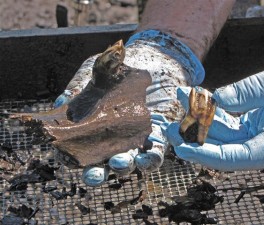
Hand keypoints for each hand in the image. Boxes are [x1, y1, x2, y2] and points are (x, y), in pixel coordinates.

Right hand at [54, 30, 204, 184]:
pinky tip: (146, 158)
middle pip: (103, 165)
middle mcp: (114, 139)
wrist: (154, 58)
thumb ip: (81, 84)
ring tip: (119, 163)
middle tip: (94, 174)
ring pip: (129, 163)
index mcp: (95, 127)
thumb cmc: (121, 67)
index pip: (80, 149)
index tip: (68, 160)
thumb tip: (61, 102)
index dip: (72, 158)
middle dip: (97, 174)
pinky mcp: (159, 136)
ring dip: (123, 167)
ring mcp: (136, 140)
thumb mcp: (99, 69)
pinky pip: (156, 153)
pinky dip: (151, 159)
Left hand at [162, 54, 263, 170]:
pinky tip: (195, 95)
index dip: (206, 155)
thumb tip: (217, 100)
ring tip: (179, 99)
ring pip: (221, 130)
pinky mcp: (252, 120)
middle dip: (193, 136)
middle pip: (221, 146)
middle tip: (167, 125)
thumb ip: (252, 92)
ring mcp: (257, 131)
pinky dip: (210, 107)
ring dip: (198, 116)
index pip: (235, 157)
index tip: (181, 149)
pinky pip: (226, 117)